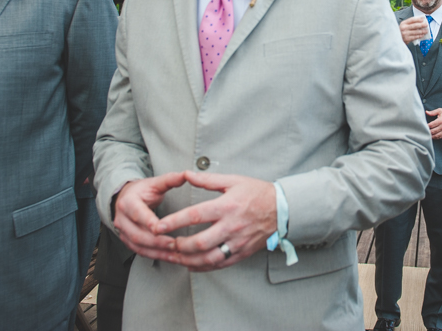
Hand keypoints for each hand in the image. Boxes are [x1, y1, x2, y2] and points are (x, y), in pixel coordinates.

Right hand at [113, 172, 187, 259]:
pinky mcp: (127, 241)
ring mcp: (123, 232)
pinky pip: (141, 252)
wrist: (125, 198)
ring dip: (157, 252)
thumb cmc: (142, 191)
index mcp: (128, 202)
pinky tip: (170, 258)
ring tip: (175, 255)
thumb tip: (187, 174)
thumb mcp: (155, 183)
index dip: (149, 222)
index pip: (138, 214)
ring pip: (138, 246)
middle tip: (174, 244)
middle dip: (156, 242)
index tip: (161, 228)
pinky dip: (156, 256)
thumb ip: (171, 180)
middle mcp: (122, 219)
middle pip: (138, 234)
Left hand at [152, 171, 276, 271]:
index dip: (174, 221)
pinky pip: (220, 264)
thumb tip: (187, 174)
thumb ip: (207, 180)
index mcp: (227, 206)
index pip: (195, 215)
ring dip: (189, 260)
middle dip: (179, 245)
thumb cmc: (257, 193)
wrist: (282, 209)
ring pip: (209, 258)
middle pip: (200, 242)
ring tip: (176, 256)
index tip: (159, 226)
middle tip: (166, 243)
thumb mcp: (233, 181)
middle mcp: (231, 226)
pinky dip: (203, 267)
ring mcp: (237, 242)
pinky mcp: (242, 252)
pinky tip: (192, 265)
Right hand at [399, 16, 428, 43]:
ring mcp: (405, 33)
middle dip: (421, 25)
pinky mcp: (407, 39)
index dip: (418, 19)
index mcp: (403, 23)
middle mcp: (404, 28)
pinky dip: (419, 36)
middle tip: (426, 25)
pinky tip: (422, 35)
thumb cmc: (401, 32)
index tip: (423, 19)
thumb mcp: (403, 26)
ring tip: (426, 31)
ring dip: (422, 31)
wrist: (395, 39)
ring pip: (416, 32)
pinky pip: (415, 37)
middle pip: (414, 25)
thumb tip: (420, 22)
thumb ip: (410, 24)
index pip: (412, 20)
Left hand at [426, 108, 441, 138]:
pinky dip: (435, 137)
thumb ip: (432, 112)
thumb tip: (426, 112)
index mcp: (441, 120)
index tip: (423, 126)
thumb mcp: (440, 110)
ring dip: (431, 136)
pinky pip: (440, 137)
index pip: (431, 125)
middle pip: (433, 131)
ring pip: (436, 136)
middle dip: (427, 132)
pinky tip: (432, 136)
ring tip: (427, 134)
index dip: (426, 126)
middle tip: (423, 131)